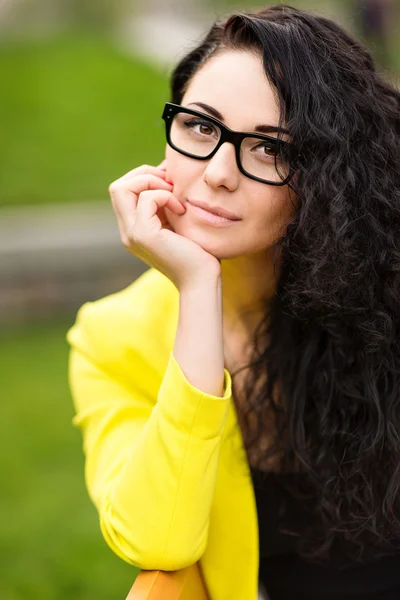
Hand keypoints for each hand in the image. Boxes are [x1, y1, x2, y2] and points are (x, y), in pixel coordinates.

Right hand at [108, 161, 220, 289]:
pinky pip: (145, 198)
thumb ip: (168, 204)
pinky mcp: (144, 235)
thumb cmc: (198, 253)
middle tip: (170, 182)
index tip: (170, 181)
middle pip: (117, 187)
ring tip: (174, 194)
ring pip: (121, 188)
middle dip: (144, 174)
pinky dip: (164, 195)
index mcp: (134, 228)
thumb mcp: (179, 222)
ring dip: (151, 181)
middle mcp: (128, 231)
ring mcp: (132, 234)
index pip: (123, 191)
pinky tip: (181, 210)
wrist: (202, 280)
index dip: (144, 177)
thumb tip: (168, 173)